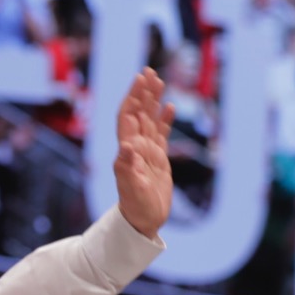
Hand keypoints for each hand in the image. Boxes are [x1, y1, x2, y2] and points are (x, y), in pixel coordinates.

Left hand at [114, 68, 173, 238]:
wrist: (142, 222)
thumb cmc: (136, 208)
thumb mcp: (132, 189)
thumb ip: (127, 168)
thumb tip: (125, 147)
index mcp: (128, 150)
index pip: (129, 116)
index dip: (133, 97)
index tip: (140, 78)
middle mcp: (135, 147)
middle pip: (138, 112)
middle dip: (143, 92)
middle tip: (149, 71)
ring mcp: (146, 152)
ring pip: (149, 119)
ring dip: (152, 101)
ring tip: (158, 81)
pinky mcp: (157, 159)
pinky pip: (161, 134)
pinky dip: (164, 119)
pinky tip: (169, 106)